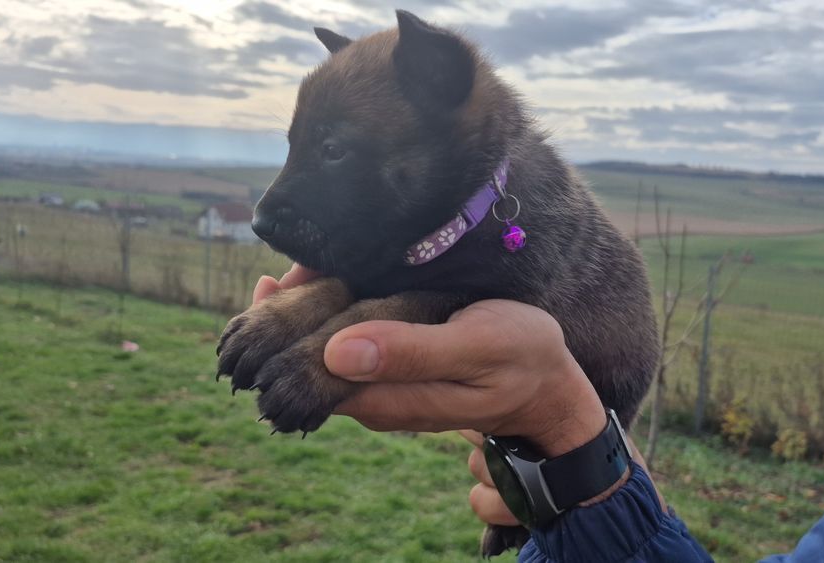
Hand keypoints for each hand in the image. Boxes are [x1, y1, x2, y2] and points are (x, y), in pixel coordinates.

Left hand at [252, 269, 604, 453]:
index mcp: (386, 399)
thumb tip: (335, 352)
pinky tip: (318, 277)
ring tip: (294, 265)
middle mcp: (370, 399)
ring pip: (318, 352)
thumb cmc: (520, 358)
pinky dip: (327, 310)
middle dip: (285, 317)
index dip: (284, 330)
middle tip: (280, 269)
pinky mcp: (387, 373)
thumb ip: (412, 353)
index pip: (307, 371)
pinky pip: (339, 343)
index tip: (275, 285)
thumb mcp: (479, 348)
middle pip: (304, 362)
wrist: (547, 386)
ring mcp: (377, 387)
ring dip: (303, 310)